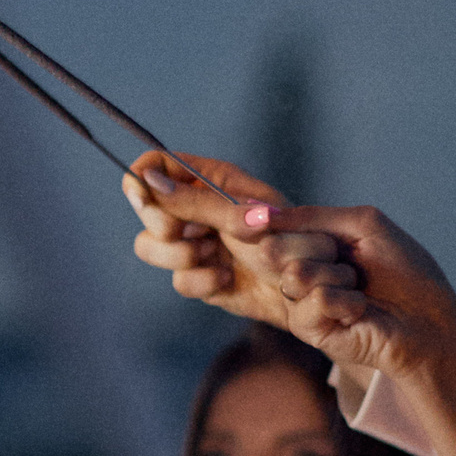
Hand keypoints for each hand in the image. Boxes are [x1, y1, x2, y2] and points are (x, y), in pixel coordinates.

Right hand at [120, 151, 338, 330]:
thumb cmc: (293, 240)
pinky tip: (227, 278)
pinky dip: (202, 281)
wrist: (312, 289)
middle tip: (195, 235)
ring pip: (150, 247)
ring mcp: (193, 244)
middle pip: (145, 209)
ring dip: (181, 255)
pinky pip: (177, 280)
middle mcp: (195, 210)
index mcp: (208, 179)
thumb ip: (194, 199)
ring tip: (216, 256)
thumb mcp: (245, 213)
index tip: (145, 198)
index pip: (154, 165)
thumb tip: (146, 180)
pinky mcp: (198, 278)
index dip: (143, 180)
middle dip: (165, 226)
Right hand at [191, 197, 455, 386]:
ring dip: (338, 277)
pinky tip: (360, 311)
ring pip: (294, 274)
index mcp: (307, 244)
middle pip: (273, 247)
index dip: (277, 223)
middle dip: (320, 248)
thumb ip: (310, 216)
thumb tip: (262, 212)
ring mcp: (299, 301)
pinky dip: (346, 301)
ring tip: (359, 289)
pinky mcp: (308, 329)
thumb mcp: (362, 224)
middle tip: (350, 263)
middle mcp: (296, 271)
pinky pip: (314, 300)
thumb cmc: (405, 271)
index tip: (299, 226)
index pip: (269, 225)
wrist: (429, 319)